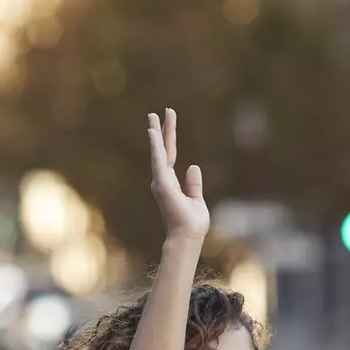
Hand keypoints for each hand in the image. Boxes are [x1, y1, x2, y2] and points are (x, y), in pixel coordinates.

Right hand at [148, 108, 208, 243]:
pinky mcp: (161, 182)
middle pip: (163, 150)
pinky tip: (153, 131)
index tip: (168, 121)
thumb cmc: (192, 224)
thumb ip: (193, 184)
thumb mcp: (196, 199)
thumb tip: (193, 166)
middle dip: (161, 130)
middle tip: (156, 112)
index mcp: (171, 183)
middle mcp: (162, 180)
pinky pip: (158, 159)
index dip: (169, 138)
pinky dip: (155, 145)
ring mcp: (161, 181)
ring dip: (156, 133)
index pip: (170, 155)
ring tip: (153, 115)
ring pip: (158, 151)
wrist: (187, 237)